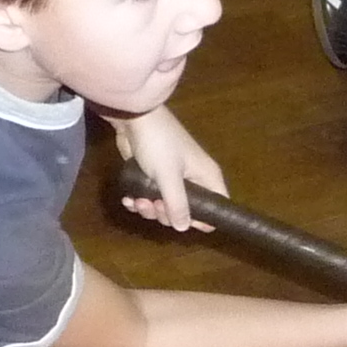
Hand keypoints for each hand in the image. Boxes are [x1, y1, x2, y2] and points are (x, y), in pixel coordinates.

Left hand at [111, 106, 225, 232]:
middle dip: (166, 214)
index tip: (182, 220)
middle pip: (187, 212)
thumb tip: (182, 228)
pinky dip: (139, 202)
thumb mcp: (169, 177)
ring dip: (149, 209)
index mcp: (207, 178)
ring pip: (166, 207)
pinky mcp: (153, 177)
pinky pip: (150, 198)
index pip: (217, 206)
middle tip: (153, 204)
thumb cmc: (159, 144)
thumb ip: (177, 205)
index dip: (202, 219)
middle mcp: (194, 180)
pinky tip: (129, 199)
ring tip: (138, 201)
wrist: (133, 118)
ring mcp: (173, 179)